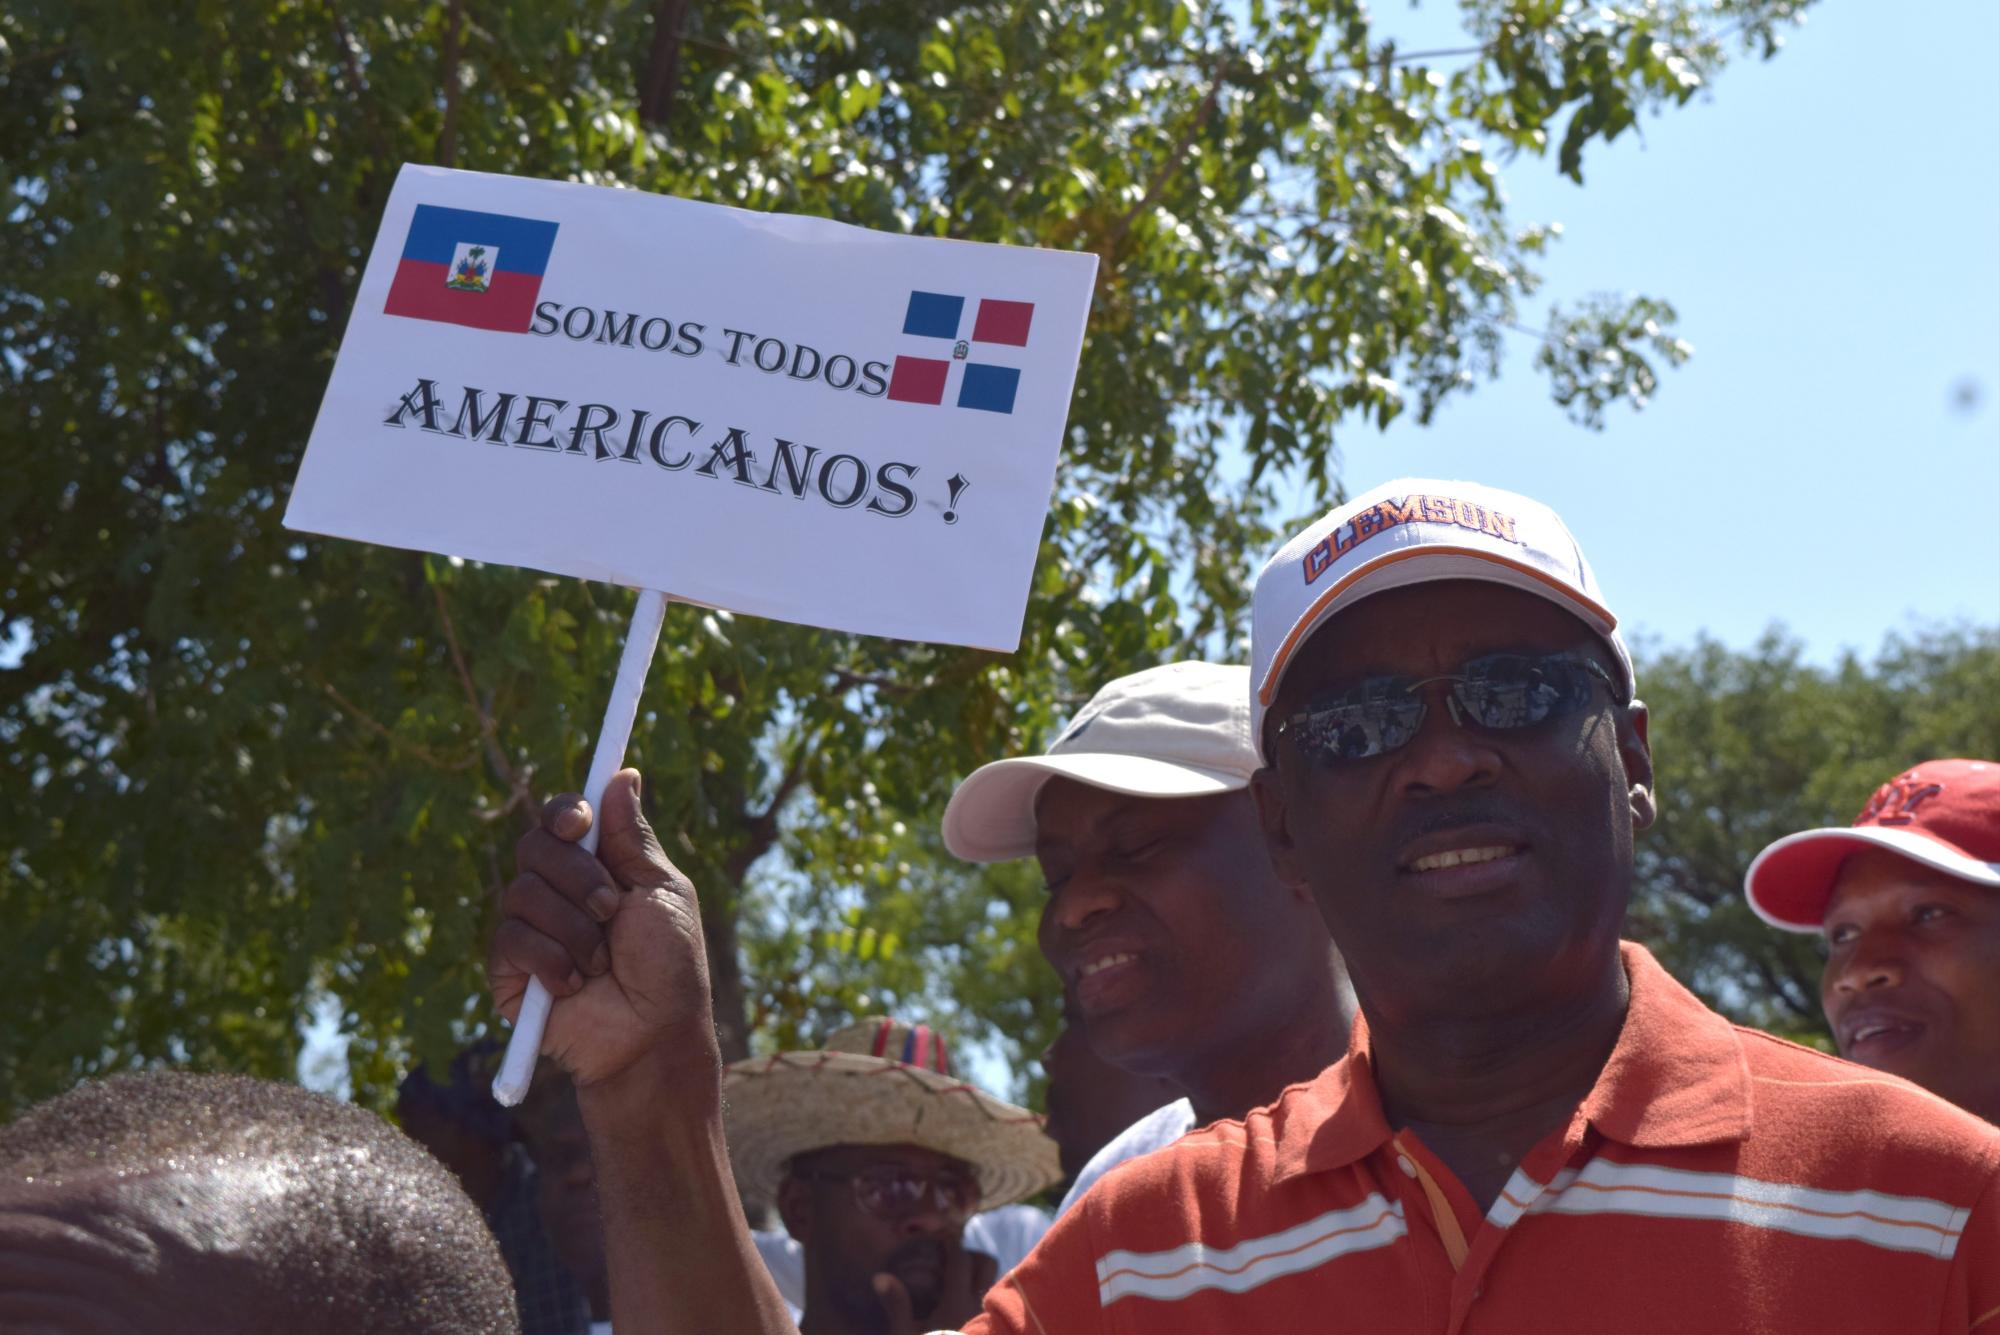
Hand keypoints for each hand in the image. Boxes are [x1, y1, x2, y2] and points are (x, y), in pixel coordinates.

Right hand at [488, 769, 718, 1089]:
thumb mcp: (661, 892)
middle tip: (609, 908)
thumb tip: (622, 775)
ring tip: (602, 961)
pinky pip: (511, 939)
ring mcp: (531, 929)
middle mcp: (558, 891)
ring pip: (522, 892)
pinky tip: (576, 986)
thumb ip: (633, 838)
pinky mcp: (509, 970)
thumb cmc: (669, 967)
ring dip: (573, 928)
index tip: (580, 822)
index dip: (564, 812)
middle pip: (534, 846)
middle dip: (577, 876)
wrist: (653, 1036)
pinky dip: (552, 961)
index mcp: (596, 866)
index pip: (561, 819)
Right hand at [871, 1241, 996, 1334]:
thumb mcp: (904, 1334)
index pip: (959, 1258)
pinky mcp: (994, 1328)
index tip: (940, 1243)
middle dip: (972, 1255)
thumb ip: (896, 1304)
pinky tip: (966, 1306)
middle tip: (954, 1260)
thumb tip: (880, 1275)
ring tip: (960, 1282)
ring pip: (994, 1282)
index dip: (949, 1246)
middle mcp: (979, 1305)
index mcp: (956, 1301)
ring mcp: (990, 1318)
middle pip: (986, 1263)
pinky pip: (994, 1304)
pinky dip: (983, 1296)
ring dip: (979, 1276)